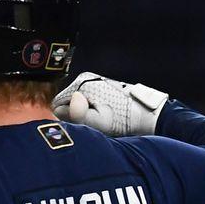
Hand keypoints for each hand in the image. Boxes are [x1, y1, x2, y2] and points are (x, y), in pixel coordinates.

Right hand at [52, 72, 167, 136]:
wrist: (146, 113)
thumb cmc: (123, 119)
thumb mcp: (98, 121)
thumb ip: (76, 115)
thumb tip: (59, 108)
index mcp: (81, 83)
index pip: (58, 105)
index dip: (67, 119)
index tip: (83, 125)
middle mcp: (86, 78)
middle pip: (68, 103)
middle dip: (76, 115)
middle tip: (95, 124)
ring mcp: (95, 81)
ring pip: (79, 103)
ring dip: (86, 114)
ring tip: (103, 119)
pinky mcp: (103, 87)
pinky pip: (89, 101)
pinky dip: (94, 110)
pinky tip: (107, 115)